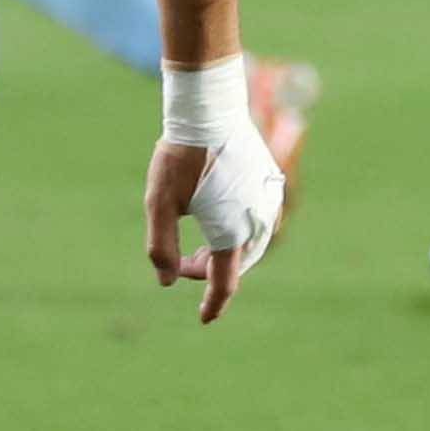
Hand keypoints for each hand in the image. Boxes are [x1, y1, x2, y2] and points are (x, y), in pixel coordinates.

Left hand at [144, 131, 281, 325]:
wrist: (209, 111)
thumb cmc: (180, 157)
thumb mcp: (159, 204)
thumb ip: (161, 247)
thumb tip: (164, 281)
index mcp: (231, 232)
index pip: (224, 283)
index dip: (212, 304)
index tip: (203, 319)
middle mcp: (257, 222)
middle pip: (235, 264)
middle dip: (208, 271)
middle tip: (180, 263)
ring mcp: (268, 202)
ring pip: (248, 245)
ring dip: (223, 252)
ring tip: (197, 245)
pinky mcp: (270, 185)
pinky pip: (256, 222)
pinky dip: (237, 231)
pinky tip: (215, 218)